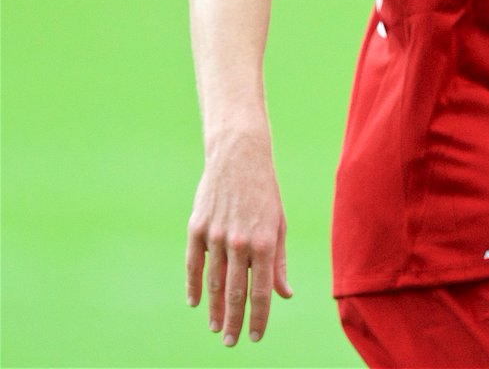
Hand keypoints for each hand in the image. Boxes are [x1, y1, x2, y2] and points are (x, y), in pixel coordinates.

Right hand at [186, 136, 292, 345]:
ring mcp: (216, 235)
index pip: (261, 291)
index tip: (256, 337)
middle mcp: (240, 242)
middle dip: (234, 322)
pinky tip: (196, 302)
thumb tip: (284, 295)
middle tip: (231, 342)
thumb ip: (278, 261)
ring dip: (214, 310)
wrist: (240, 156)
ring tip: (216, 327)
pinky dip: (194, 286)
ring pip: (213, 283)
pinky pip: (194, 264)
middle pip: (235, 293)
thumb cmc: (264, 192)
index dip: (259, 318)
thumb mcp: (279, 223)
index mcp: (265, 241)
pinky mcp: (197, 228)